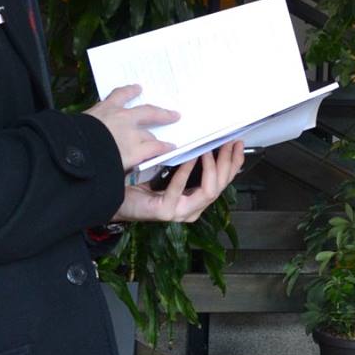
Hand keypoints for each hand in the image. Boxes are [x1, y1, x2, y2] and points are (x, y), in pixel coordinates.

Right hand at [85, 86, 178, 173]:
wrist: (77, 152)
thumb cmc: (71, 138)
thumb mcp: (76, 125)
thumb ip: (86, 126)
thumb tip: (84, 133)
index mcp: (104, 109)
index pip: (118, 95)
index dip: (129, 92)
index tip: (137, 88)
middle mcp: (121, 118)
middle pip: (146, 112)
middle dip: (159, 114)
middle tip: (172, 114)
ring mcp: (131, 134)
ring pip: (150, 134)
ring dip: (157, 138)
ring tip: (166, 140)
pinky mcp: (137, 150)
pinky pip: (155, 148)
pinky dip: (163, 148)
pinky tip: (170, 148)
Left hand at [114, 141, 244, 224]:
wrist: (117, 201)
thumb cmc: (142, 188)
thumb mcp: (172, 174)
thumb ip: (187, 166)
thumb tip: (202, 142)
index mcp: (196, 200)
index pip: (223, 181)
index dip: (233, 163)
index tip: (237, 144)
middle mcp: (193, 209)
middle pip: (221, 186)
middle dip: (227, 163)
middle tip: (227, 143)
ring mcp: (181, 212)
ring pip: (209, 191)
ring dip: (211, 168)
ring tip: (208, 150)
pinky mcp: (166, 212)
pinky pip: (181, 190)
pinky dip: (185, 172)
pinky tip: (187, 158)